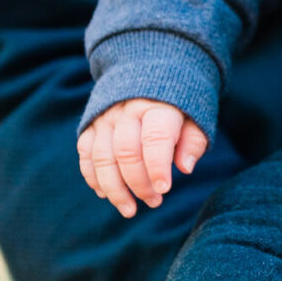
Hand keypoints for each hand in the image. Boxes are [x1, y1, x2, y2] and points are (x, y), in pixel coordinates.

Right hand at [77, 98, 207, 217]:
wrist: (152, 72)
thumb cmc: (179, 104)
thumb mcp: (196, 117)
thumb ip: (193, 141)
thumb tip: (185, 168)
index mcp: (158, 106)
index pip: (155, 138)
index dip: (157, 167)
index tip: (164, 190)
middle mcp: (127, 110)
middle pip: (126, 152)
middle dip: (139, 183)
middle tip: (154, 202)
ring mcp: (106, 117)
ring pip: (102, 157)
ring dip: (114, 188)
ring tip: (129, 209)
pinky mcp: (91, 124)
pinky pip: (85, 154)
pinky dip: (93, 177)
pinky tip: (106, 194)